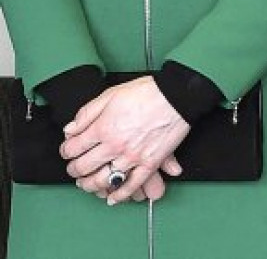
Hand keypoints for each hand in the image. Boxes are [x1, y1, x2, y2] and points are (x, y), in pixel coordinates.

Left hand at [60, 76, 188, 204]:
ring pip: (103, 180)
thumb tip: (71, 128)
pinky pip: (131, 186)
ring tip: (86, 184)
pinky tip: (111, 198)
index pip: (75, 147)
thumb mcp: (112, 94)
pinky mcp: (149, 165)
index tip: (67, 150)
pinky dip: (119, 196)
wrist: (177, 96)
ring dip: (90, 185)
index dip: (66, 150)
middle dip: (74, 170)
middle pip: (85, 167)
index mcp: (104, 128)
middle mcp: (115, 146)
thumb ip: (88, 112)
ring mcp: (132, 158)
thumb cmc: (148, 92)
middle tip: (73, 169)